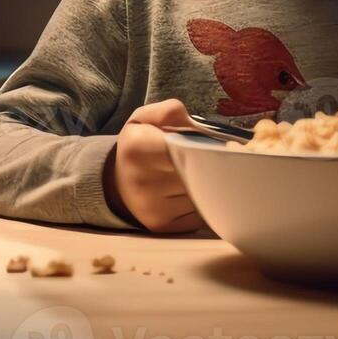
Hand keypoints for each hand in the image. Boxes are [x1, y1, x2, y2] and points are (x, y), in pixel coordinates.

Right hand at [103, 99, 204, 232]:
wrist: (117, 183)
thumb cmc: (138, 147)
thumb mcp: (144, 119)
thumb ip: (169, 112)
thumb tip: (195, 125)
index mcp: (137, 148)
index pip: (184, 148)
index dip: (203, 147)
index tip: (214, 145)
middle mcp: (142, 182)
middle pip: (196, 173)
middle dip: (213, 166)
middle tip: (220, 159)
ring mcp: (153, 209)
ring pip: (201, 195)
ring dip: (209, 185)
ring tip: (205, 175)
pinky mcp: (164, 227)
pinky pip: (199, 214)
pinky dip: (203, 203)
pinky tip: (195, 193)